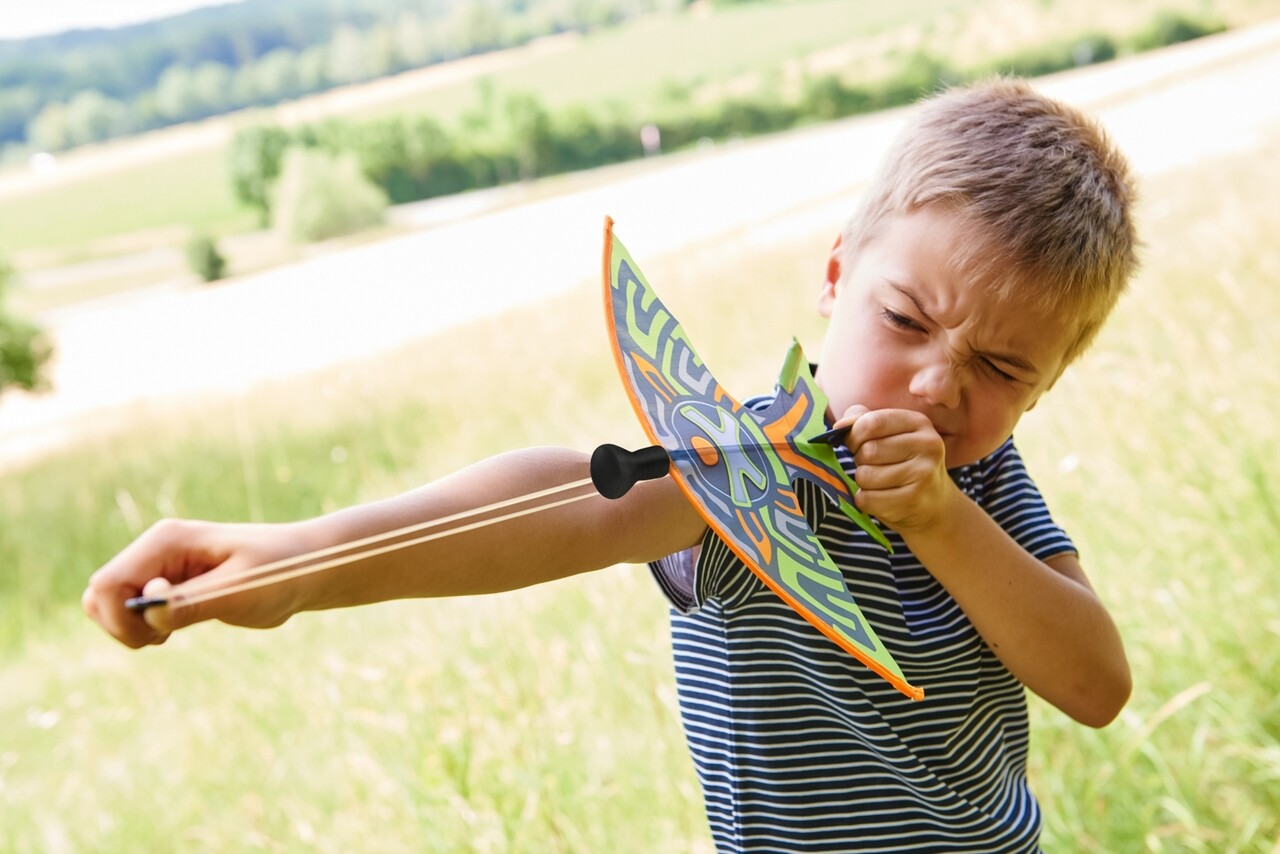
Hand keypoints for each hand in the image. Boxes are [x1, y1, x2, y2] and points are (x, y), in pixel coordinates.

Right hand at [81, 518, 314, 647]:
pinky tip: (173, 627)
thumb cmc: (281, 572)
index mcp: (168, 541)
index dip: (121, 617)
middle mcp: (156, 550)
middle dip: (122, 625)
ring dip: (130, 628)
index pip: (108, 583)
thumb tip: (149, 611)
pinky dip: (142, 628)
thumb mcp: (241, 591)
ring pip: (109, 605)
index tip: (162, 631)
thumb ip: (193, 602)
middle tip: (165, 635)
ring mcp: (160, 567)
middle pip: (99, 595)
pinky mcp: (168, 585)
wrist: (308, 567)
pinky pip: (131, 612)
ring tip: (171, 630)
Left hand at [834, 405, 961, 533]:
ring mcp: (923, 474)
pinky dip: (865, 500)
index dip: (853, 435)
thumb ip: (863, 421)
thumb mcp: (890, 434)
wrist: (933, 502)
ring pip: (865, 476)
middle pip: (868, 450)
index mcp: (918, 423)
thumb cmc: (902, 462)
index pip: (872, 422)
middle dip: (859, 460)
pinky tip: (881, 498)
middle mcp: (927, 445)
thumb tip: (839, 426)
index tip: (853, 444)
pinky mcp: (913, 500)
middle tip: (872, 466)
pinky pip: (867, 499)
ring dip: (863, 482)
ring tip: (879, 483)